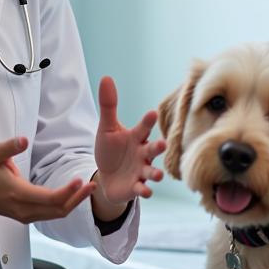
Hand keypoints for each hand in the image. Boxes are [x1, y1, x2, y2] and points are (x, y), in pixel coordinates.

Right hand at [0, 137, 95, 222]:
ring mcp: (26, 217)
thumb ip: (9, 147)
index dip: (67, 192)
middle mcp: (24, 210)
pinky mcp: (28, 217)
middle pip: (58, 210)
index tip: (79, 179)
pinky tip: (76, 195)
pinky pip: (52, 214)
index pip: (49, 198)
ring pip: (57, 215)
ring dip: (74, 203)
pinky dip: (66, 206)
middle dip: (78, 199)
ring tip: (89, 189)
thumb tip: (23, 139)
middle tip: (93, 185)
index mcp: (18, 194)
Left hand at [93, 76, 165, 212]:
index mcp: (136, 137)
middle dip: (158, 147)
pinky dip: (145, 191)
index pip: (143, 127)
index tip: (152, 113)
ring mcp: (141, 171)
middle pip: (153, 149)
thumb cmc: (111, 149)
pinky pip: (142, 189)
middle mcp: (143, 153)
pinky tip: (146, 191)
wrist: (107, 177)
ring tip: (158, 175)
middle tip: (161, 144)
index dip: (148, 121)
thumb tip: (106, 77)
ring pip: (151, 171)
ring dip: (156, 174)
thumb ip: (108, 105)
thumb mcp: (107, 128)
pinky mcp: (136, 187)